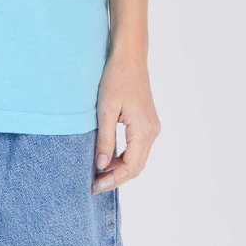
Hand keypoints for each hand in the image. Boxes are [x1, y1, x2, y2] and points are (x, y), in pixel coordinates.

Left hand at [93, 52, 158, 192]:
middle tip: (93, 186)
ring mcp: (152, 128)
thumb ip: (105, 140)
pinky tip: (107, 161)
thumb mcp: (105, 110)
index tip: (94, 186)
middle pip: (136, 167)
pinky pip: (137, 149)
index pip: (131, 166)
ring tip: (97, 176)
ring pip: (137, 160)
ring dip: (119, 170)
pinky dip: (123, 159)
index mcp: (144, 130)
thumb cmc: (116, 79)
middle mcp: (152, 132)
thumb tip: (102, 167)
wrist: (129, 58)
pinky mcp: (147, 124)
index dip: (113, 180)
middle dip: (116, 179)